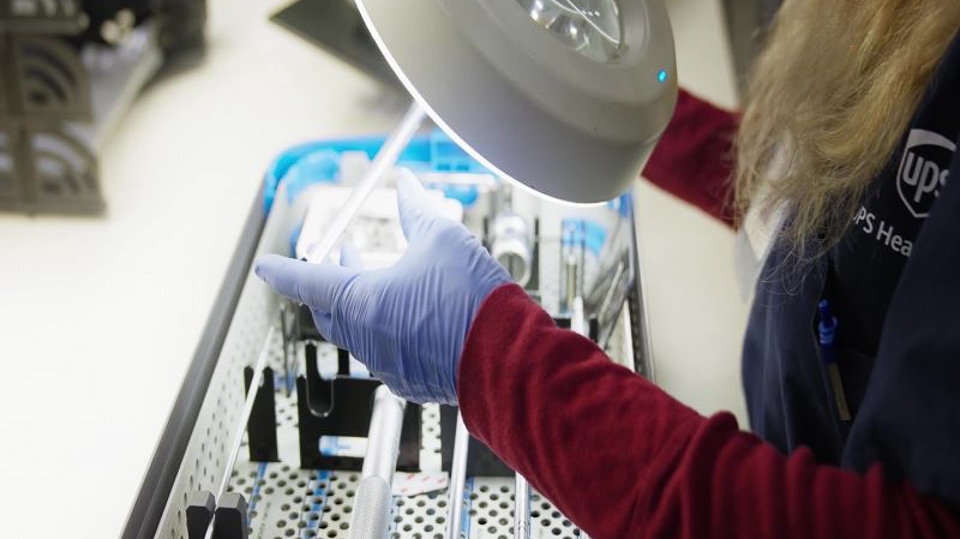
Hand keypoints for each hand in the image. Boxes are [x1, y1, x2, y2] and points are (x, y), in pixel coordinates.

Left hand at [254, 172, 510, 403]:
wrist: (506, 358)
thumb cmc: (472, 301)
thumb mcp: (442, 238)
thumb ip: (416, 210)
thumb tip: (406, 185)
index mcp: (360, 302)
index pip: (306, 281)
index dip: (282, 269)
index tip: (265, 265)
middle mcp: (365, 337)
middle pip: (330, 309)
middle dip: (330, 281)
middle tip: (341, 257)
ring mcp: (387, 364)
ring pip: (361, 331)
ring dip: (365, 303)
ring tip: (386, 279)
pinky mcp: (412, 382)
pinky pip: (388, 352)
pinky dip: (390, 328)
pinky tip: (415, 314)